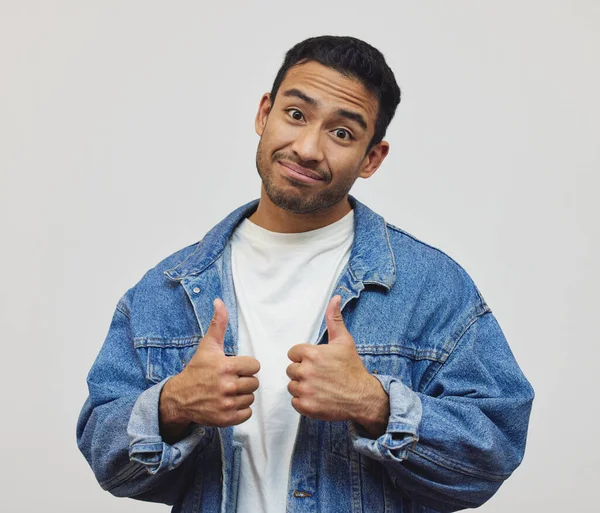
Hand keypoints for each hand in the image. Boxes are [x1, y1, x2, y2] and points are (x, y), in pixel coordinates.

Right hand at [159, 298, 259, 440]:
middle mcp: (227, 386)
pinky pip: (247, 414)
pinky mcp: (226, 419)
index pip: (254, 366)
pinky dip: (241, 410)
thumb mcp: (208, 345)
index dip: (246, 366)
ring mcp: (226, 404)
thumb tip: (219, 301)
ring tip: (228, 391)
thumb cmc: (197, 369)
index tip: (234, 367)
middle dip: (244, 381)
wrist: (180, 397)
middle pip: (254, 383)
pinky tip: (229, 402)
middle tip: (230, 380)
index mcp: (226, 366)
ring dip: (243, 395)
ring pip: (251, 398)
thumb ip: (218, 323)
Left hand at [286, 295, 388, 436]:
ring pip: (292, 385)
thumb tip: (335, 297)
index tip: (317, 362)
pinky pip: (294, 401)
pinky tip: (318, 397)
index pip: (293, 353)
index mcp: (312, 354)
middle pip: (291, 369)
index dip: (304, 357)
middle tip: (320, 376)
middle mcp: (307, 371)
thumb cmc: (352, 368)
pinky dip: (304, 401)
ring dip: (302, 387)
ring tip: (319, 387)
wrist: (363, 397)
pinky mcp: (306, 406)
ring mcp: (306, 390)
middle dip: (303, 372)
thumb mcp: (344, 341)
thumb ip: (334, 319)